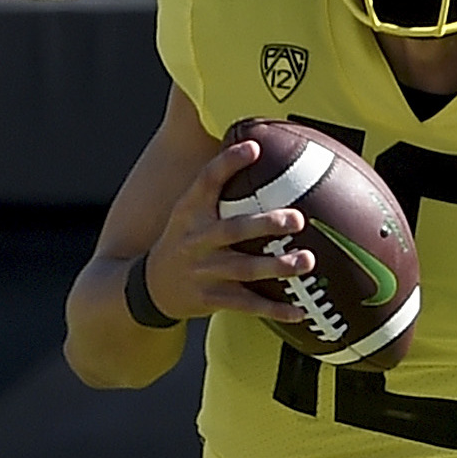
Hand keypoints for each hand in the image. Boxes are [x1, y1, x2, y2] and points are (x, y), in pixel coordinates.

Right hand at [140, 137, 320, 325]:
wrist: (150, 287)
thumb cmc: (185, 241)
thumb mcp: (189, 212)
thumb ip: (219, 190)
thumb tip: (258, 149)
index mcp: (190, 212)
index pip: (206, 181)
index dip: (227, 163)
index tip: (254, 147)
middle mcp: (196, 239)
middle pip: (232, 230)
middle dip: (265, 225)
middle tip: (298, 219)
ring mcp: (203, 271)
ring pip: (244, 269)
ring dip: (277, 266)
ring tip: (307, 261)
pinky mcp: (210, 298)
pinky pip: (246, 304)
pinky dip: (274, 309)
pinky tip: (300, 310)